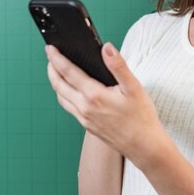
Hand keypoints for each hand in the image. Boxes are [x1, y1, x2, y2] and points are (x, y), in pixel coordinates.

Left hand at [45, 43, 167, 165]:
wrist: (144, 146)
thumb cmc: (141, 117)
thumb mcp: (134, 87)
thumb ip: (118, 66)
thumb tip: (107, 48)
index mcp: (94, 95)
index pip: (68, 72)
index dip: (56, 58)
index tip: (50, 48)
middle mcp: (84, 108)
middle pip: (59, 85)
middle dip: (52, 69)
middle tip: (50, 56)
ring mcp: (84, 119)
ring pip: (61, 98)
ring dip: (56, 83)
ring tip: (57, 71)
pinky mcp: (87, 126)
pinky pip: (69, 108)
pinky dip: (64, 95)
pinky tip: (71, 91)